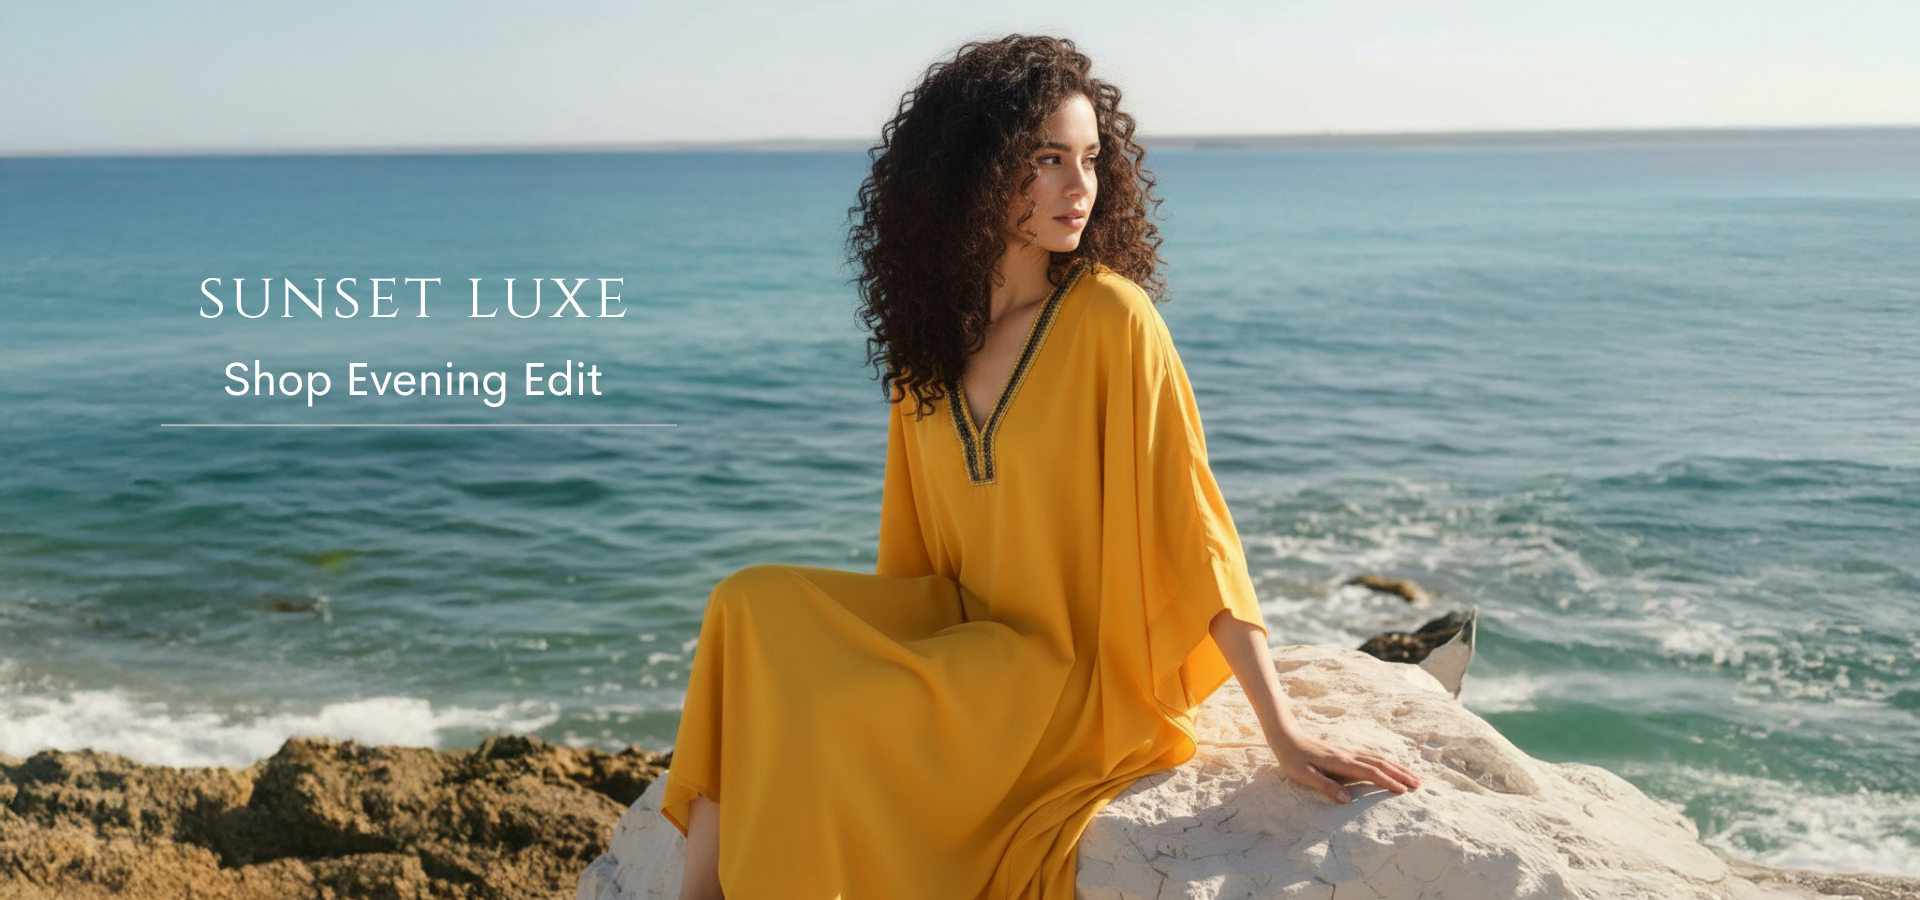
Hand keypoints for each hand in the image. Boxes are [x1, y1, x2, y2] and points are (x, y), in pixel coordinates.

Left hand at [1269, 730, 1421, 803]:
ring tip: (1412, 776)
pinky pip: (1371, 755)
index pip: (1370, 772)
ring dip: (1397, 766)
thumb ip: (1325, 787)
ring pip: (1378, 758)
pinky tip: (1391, 765)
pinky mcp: (1345, 751)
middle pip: (1381, 763)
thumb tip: (1347, 800)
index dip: (1388, 781)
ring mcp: (1348, 751)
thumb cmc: (1292, 758)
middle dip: (1401, 773)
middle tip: (1419, 784)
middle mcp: (1348, 755)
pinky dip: (1386, 761)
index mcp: (1340, 762)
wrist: (1286, 736)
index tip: (1404, 791)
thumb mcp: (1304, 776)